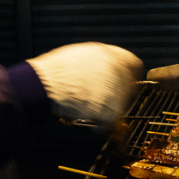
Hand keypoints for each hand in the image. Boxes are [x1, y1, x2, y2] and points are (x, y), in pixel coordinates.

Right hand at [27, 43, 142, 129]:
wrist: (45, 85)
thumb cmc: (56, 72)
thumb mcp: (81, 55)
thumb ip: (99, 61)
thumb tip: (105, 67)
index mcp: (110, 55)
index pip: (133, 64)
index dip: (129, 74)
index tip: (128, 81)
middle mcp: (116, 72)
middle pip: (129, 87)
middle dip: (119, 94)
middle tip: (104, 100)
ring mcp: (115, 92)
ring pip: (121, 105)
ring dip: (108, 109)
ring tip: (88, 106)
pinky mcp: (110, 111)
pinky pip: (111, 121)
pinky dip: (101, 123)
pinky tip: (87, 116)